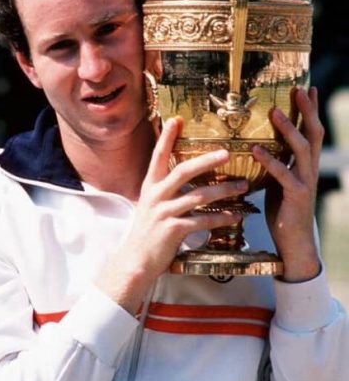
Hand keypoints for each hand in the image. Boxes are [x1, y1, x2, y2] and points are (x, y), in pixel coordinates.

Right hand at [97, 117, 249, 312]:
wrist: (136, 261)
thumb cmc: (148, 233)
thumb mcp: (152, 206)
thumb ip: (167, 191)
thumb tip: (188, 177)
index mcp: (150, 186)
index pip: (158, 156)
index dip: (166, 138)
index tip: (176, 120)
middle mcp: (155, 196)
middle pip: (182, 172)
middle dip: (206, 161)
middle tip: (228, 152)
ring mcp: (163, 213)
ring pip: (198, 196)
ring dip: (224, 190)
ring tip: (244, 186)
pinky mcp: (172, 230)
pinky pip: (203, 221)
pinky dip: (222, 218)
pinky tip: (237, 216)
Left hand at [252, 86, 322, 281]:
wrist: (294, 241)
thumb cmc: (283, 211)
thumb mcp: (279, 182)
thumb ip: (275, 164)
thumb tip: (258, 145)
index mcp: (304, 165)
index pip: (311, 131)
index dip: (310, 111)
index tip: (308, 88)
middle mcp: (309, 169)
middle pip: (313, 134)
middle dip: (307, 111)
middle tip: (299, 90)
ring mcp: (305, 182)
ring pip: (302, 150)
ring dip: (289, 129)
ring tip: (275, 111)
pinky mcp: (296, 196)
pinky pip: (283, 175)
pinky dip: (270, 161)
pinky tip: (256, 150)